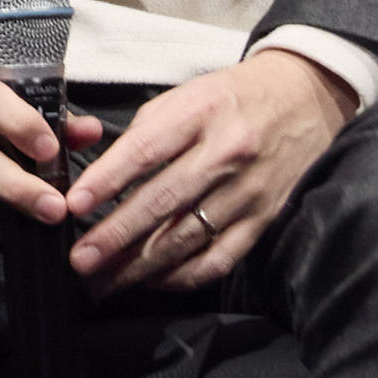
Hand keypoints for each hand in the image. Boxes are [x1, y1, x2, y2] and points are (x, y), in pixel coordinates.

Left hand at [66, 47, 353, 294]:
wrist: (303, 100)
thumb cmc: (230, 98)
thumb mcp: (185, 96)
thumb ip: (145, 134)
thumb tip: (102, 179)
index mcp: (200, 113)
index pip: (145, 151)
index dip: (106, 180)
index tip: (73, 205)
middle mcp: (226, 154)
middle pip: (164, 202)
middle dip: (116, 236)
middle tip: (81, 260)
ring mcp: (248, 191)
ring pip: (188, 238)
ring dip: (141, 266)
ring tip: (105, 281)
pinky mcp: (264, 220)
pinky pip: (220, 258)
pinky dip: (185, 276)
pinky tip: (154, 281)